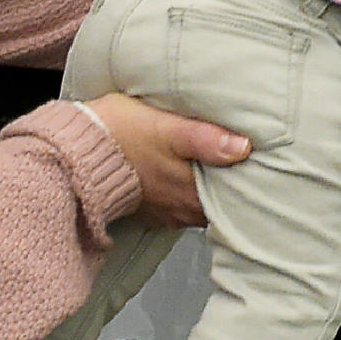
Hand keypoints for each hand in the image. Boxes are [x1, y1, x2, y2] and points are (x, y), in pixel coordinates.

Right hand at [86, 94, 250, 226]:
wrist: (75, 152)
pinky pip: (182, 206)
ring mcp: (167, 212)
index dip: (251, 182)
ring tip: (227, 170)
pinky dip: (192, 194)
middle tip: (253, 166)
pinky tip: (194, 177)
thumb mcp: (166, 127)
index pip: (236, 195)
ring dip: (214, 191)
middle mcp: (183, 208)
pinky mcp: (152, 209)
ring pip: (203, 205)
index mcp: (192, 190)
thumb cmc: (120, 133)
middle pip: (222, 202)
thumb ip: (205, 139)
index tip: (265, 168)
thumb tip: (244, 147)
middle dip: (236, 187)